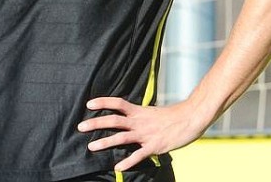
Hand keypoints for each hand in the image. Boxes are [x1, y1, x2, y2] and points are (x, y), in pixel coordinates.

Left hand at [77, 97, 210, 171]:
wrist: (190, 118)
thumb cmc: (173, 116)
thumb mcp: (153, 113)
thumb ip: (141, 116)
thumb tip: (130, 118)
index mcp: (139, 111)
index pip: (118, 103)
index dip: (103, 102)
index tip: (89, 104)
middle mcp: (140, 121)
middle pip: (114, 120)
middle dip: (96, 123)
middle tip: (80, 127)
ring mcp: (146, 134)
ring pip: (121, 137)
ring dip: (105, 142)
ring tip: (91, 147)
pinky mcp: (154, 146)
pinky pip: (138, 155)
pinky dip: (127, 161)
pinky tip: (117, 167)